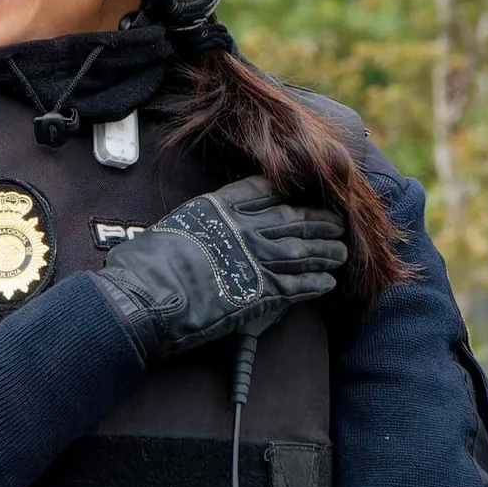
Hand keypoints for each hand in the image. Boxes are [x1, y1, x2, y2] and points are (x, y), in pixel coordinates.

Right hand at [88, 175, 345, 366]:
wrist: (146, 296)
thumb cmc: (147, 264)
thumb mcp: (174, 226)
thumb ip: (200, 223)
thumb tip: (207, 228)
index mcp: (221, 206)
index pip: (266, 190)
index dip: (291, 192)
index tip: (305, 194)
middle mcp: (244, 228)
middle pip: (295, 220)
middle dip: (321, 222)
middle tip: (338, 224)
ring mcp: (255, 259)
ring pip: (305, 251)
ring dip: (327, 252)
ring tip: (341, 252)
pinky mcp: (261, 292)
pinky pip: (299, 285)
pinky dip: (317, 283)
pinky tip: (329, 282)